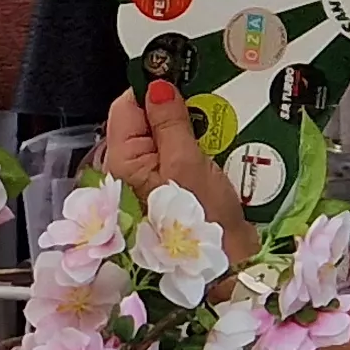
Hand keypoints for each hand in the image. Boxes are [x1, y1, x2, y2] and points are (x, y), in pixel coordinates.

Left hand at [101, 80, 247, 243]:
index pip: (126, 107)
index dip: (153, 89)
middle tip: (213, 105)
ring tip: (224, 127)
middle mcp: (131, 171)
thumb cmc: (202, 225)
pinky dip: (203, 149)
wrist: (227, 272)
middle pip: (148, 121)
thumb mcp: (187, 165)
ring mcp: (153, 182)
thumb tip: (156, 85)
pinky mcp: (175, 191)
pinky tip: (226, 147)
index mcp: (122, 162)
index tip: (186, 77)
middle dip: (179, 109)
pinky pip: (184, 157)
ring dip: (196, 129)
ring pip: (170, 137)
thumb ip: (169, 123)